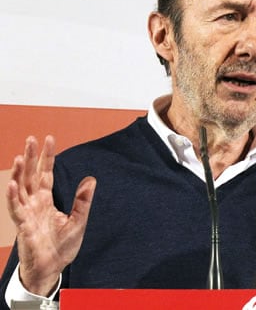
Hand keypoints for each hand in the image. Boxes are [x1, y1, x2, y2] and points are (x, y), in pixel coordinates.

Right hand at [5, 136, 95, 295]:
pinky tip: (12, 184)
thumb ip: (82, 200)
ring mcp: (27, 215)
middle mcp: (34, 204)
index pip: (44, 174)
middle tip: (31, 138)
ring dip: (19, 173)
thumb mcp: (78, 220)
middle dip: (31, 157)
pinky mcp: (23, 227)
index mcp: (46, 201)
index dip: (47, 157)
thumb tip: (91, 179)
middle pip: (30, 176)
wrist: (52, 269)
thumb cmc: (62, 246)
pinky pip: (16, 210)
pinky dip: (12, 197)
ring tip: (21, 156)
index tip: (49, 139)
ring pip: (20, 189)